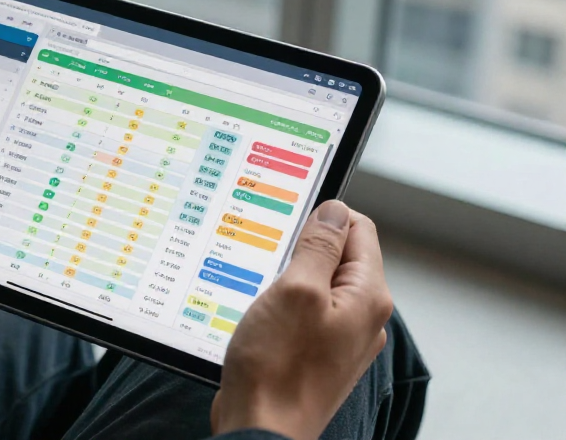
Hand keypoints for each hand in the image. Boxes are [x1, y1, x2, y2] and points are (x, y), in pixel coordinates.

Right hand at [210, 200, 392, 439]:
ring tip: (262, 299)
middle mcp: (363, 317)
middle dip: (301, 252)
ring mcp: (342, 338)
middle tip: (269, 266)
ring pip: (317, 285)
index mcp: (368, 296)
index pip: (358, 229)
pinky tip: (261, 321)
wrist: (261, 430)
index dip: (322, 219)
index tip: (288, 228)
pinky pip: (304, 314)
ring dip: (287, 281)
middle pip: (337, 256)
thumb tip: (335, 211)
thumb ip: (319, 246)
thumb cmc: (277, 368)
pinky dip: (282, 308)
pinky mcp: (318, 355)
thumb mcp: (296, 291)